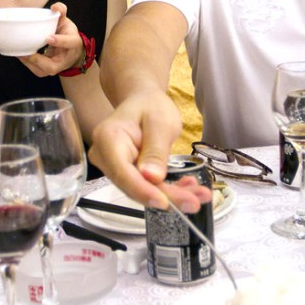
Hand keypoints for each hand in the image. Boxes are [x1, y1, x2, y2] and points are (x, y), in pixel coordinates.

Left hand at [19, 2, 83, 75]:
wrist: (71, 53)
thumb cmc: (67, 35)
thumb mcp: (66, 22)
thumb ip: (61, 11)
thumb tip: (55, 6)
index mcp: (73, 44)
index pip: (69, 43)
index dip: (60, 41)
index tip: (48, 38)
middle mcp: (65, 60)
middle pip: (51, 67)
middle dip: (37, 60)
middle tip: (26, 51)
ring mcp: (55, 68)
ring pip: (41, 71)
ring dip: (28, 62)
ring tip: (18, 51)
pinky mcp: (46, 71)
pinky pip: (35, 69)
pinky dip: (26, 62)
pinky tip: (18, 53)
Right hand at [89, 90, 209, 211]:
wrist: (143, 102)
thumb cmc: (150, 106)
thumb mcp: (160, 121)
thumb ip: (156, 149)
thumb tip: (152, 178)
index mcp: (108, 138)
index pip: (122, 172)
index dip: (142, 190)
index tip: (164, 202)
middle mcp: (104, 156)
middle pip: (133, 185)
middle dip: (166, 196)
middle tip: (195, 202)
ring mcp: (114, 168)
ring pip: (142, 190)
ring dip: (171, 195)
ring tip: (200, 195)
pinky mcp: (126, 175)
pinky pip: (147, 187)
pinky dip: (169, 190)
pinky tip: (189, 187)